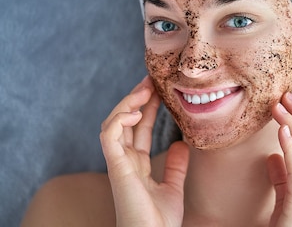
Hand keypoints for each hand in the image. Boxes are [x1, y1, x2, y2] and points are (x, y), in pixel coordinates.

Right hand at [100, 76, 189, 226]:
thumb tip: (182, 144)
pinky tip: (136, 113)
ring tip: (144, 89)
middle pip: (127, 121)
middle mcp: (125, 161)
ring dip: (127, 104)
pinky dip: (119, 120)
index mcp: (136, 165)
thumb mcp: (173, 188)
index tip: (159, 89)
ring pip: (114, 123)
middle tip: (151, 79)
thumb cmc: (159, 222)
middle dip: (137, 98)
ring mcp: (118, 163)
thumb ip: (175, 166)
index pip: (140, 129)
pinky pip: (109, 136)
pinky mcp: (116, 167)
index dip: (148, 108)